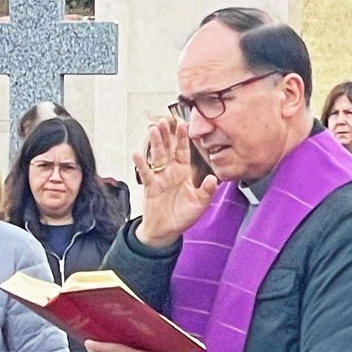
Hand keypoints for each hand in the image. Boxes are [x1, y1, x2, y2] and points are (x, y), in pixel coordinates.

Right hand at [134, 118, 217, 246]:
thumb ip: (207, 191)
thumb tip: (214, 179)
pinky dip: (141, 163)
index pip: (183, 152)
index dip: (183, 138)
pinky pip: (145, 172)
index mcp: (183, 173)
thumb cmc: (182, 217)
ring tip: (153, 129)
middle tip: (164, 121)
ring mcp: (159, 178)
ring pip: (157, 157)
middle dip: (166, 135)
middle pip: (168, 149)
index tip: (184, 124)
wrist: (166, 231)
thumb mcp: (200, 204)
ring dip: (155, 143)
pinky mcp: (150, 186)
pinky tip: (137, 153)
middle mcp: (171, 172)